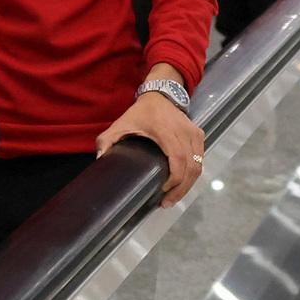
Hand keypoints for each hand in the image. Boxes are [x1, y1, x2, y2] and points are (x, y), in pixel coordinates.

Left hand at [96, 92, 204, 206]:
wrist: (160, 95)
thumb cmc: (139, 113)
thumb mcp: (120, 124)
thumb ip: (106, 140)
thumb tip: (100, 159)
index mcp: (165, 130)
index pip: (178, 159)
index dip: (174, 179)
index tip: (163, 190)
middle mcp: (184, 132)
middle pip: (190, 167)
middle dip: (180, 189)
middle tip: (167, 203)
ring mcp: (194, 133)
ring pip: (198, 165)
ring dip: (188, 185)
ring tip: (173, 198)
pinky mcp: (199, 135)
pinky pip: (200, 160)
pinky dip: (192, 175)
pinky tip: (181, 185)